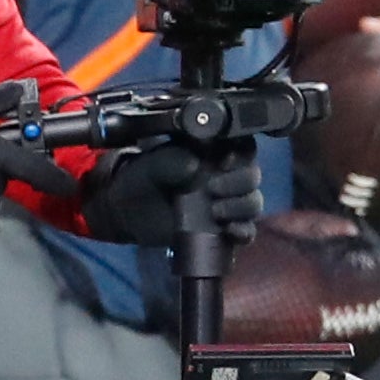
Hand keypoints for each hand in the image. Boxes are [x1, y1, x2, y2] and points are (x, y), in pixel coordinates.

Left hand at [82, 138, 262, 246]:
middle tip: (213, 189)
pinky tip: (229, 230)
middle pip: (252, 176)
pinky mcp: (223, 228)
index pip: (244, 148)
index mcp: (214, 153)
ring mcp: (227, 203)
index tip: (224, 162)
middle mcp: (227, 176)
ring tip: (215, 212)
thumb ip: (171, 160)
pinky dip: (244, 231)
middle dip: (240, 183)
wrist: (126, 212)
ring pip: (253, 202)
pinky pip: (247, 230)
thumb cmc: (142, 179)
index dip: (242, 153)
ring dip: (242, 206)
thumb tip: (194, 166)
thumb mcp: (151, 165)